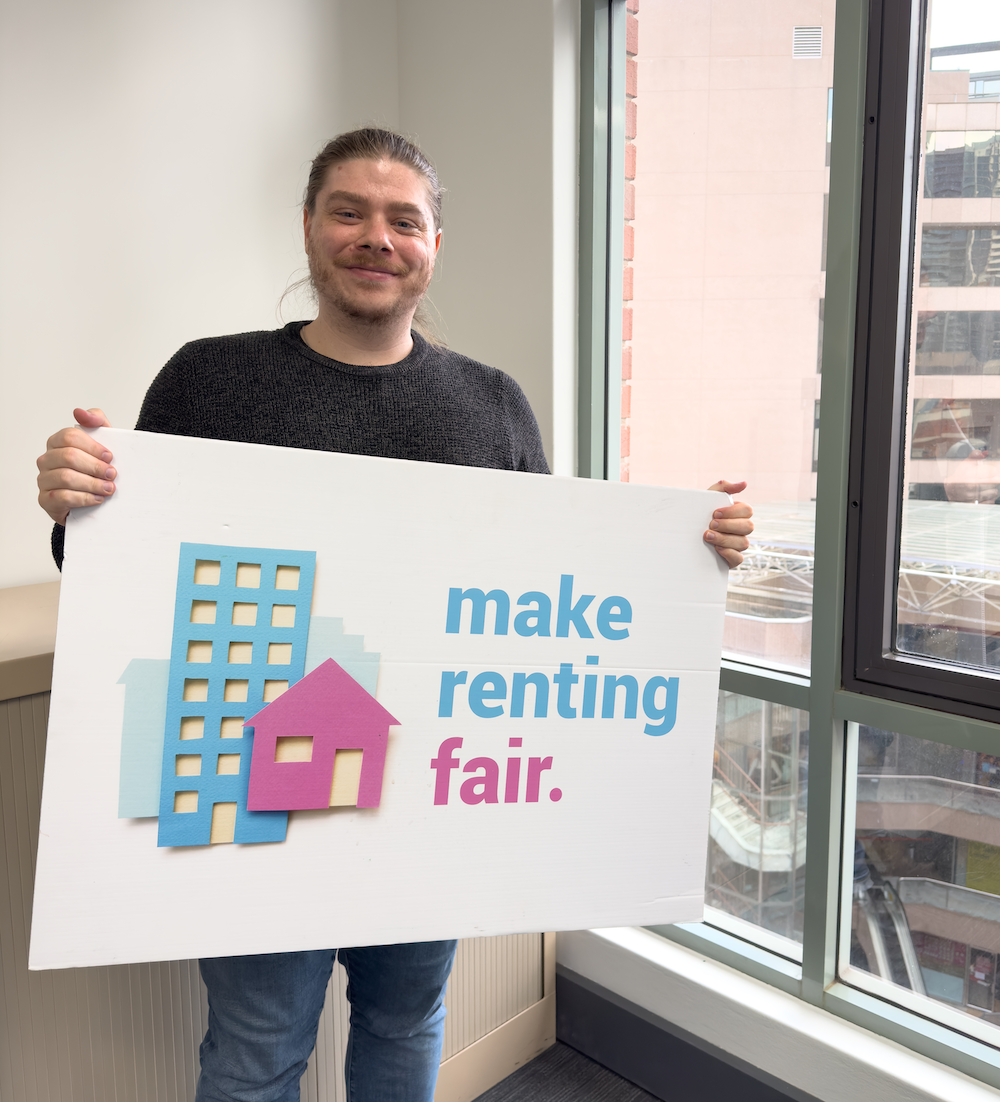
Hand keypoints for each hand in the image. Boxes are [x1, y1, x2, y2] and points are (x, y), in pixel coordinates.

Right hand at [36, 407, 114, 524]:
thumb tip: (80, 412)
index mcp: (57, 442)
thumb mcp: (102, 442)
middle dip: (95, 466)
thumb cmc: (95, 469)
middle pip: (68, 457)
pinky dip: (83, 498)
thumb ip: (96, 422)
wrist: (92, 499)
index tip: (110, 456)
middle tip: (112, 475)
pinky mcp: (45, 500)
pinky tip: (97, 499)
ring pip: (65, 477)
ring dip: (92, 484)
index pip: (70, 437)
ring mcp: (44, 479)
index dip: (92, 446)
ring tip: (108, 488)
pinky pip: (61, 497)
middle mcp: (47, 459)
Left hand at [703, 479, 752, 567]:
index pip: (747, 510)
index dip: (733, 512)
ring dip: (725, 539)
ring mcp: (737, 545)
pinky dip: (728, 553)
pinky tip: (716, 548)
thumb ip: (724, 488)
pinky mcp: (732, 559)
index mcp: (738, 514)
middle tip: (711, 524)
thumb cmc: (698, 513)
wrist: (682, 535)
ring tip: (707, 536)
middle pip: (749, 527)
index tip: (715, 513)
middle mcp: (741, 530)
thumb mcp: (708, 498)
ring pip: (744, 543)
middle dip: (728, 525)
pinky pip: (738, 559)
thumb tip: (744, 483)